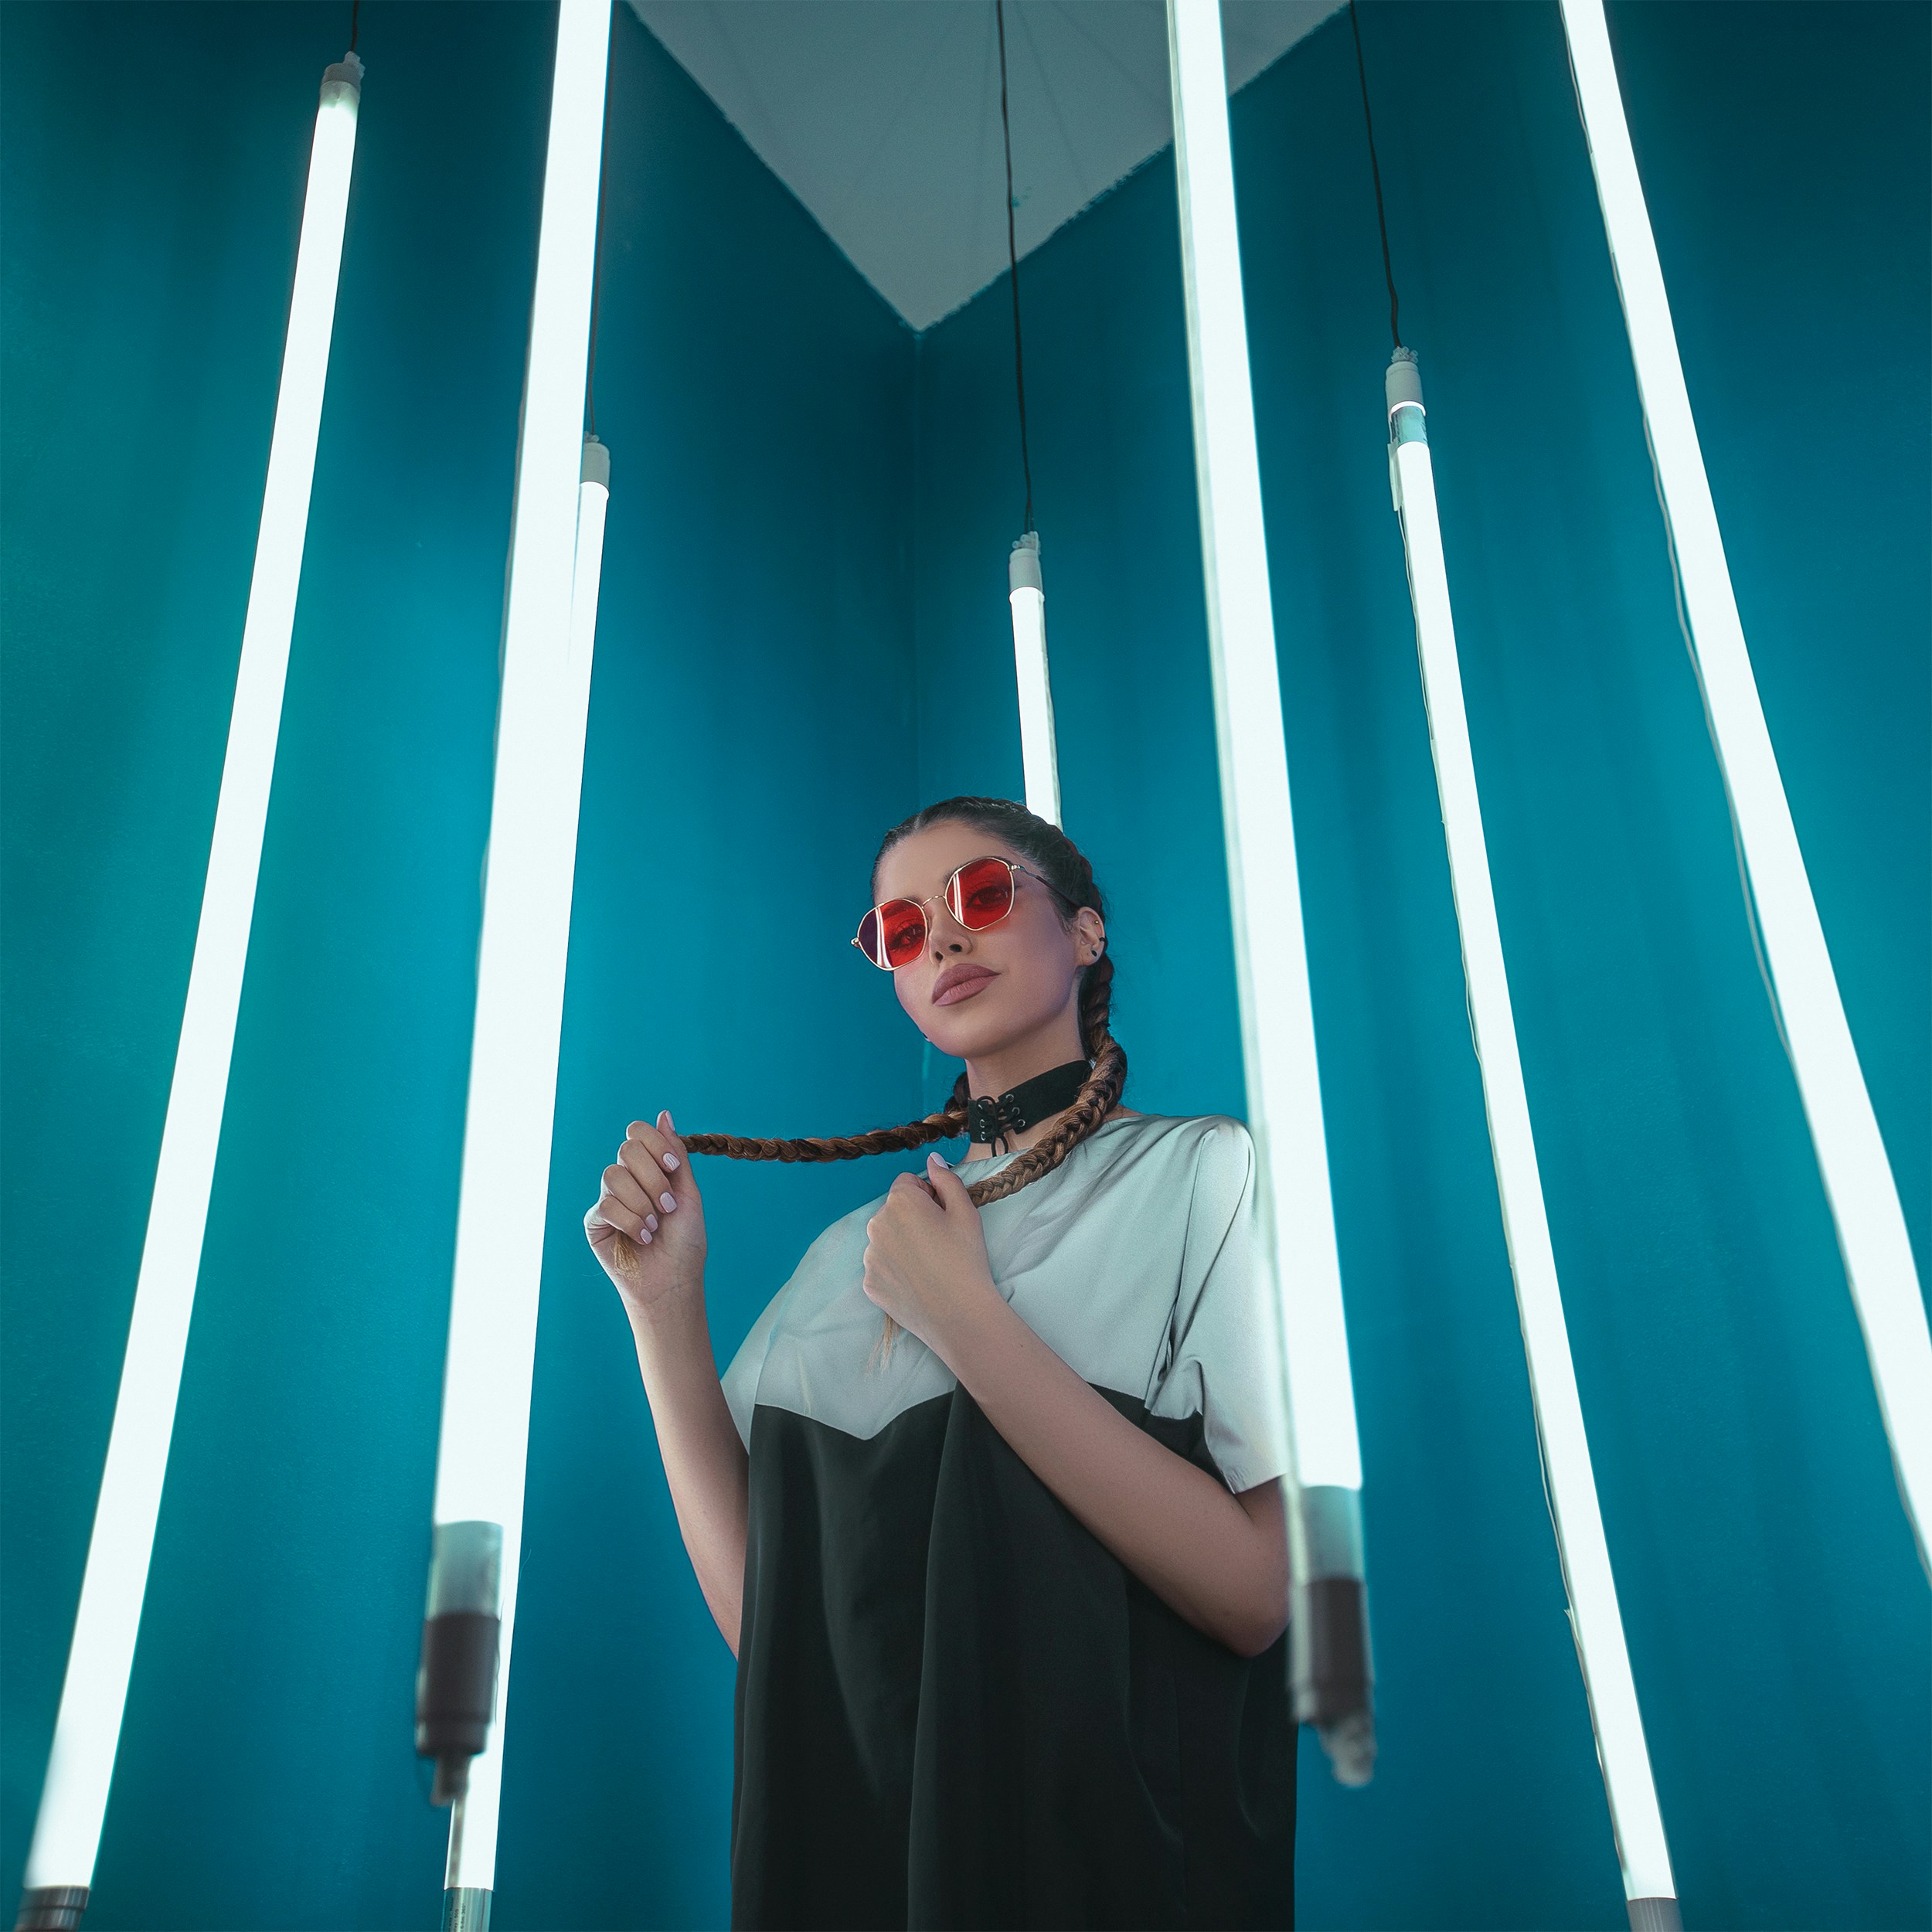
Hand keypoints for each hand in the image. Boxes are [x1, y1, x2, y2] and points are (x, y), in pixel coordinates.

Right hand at [586, 1111, 706, 1322]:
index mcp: (649, 1168)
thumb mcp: (687, 1193)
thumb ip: (675, 1154)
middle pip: (626, 1149)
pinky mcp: (594, 1222)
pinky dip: (630, 1222)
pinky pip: (606, 1205)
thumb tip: (663, 1113)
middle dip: (653, 1178)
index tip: (673, 1167)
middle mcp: (626, 1179)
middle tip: (667, 1207)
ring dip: (642, 1203)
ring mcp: (608, 1199)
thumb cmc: (685, 1241)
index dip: (654, 1143)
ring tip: (655, 1227)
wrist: (674, 1281)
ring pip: (613, 1176)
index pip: (637, 1133)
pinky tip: (643, 1238)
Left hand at [861, 1153, 1001, 1360]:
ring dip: (902, 1244)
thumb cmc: (966, 1258)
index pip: (908, 1184)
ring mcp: (870, 1256)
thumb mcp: (966, 1211)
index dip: (928, 1197)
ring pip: (886, 1239)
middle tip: (939, 1243)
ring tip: (929, 1265)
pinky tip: (917, 1282)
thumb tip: (932, 1158)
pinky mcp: (869, 1283)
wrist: (958, 1314)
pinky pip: (881, 1266)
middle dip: (912, 1219)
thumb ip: (946, 1178)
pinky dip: (895, 1270)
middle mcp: (876, 1224)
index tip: (943, 1217)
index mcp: (900, 1201)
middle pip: (893, 1211)